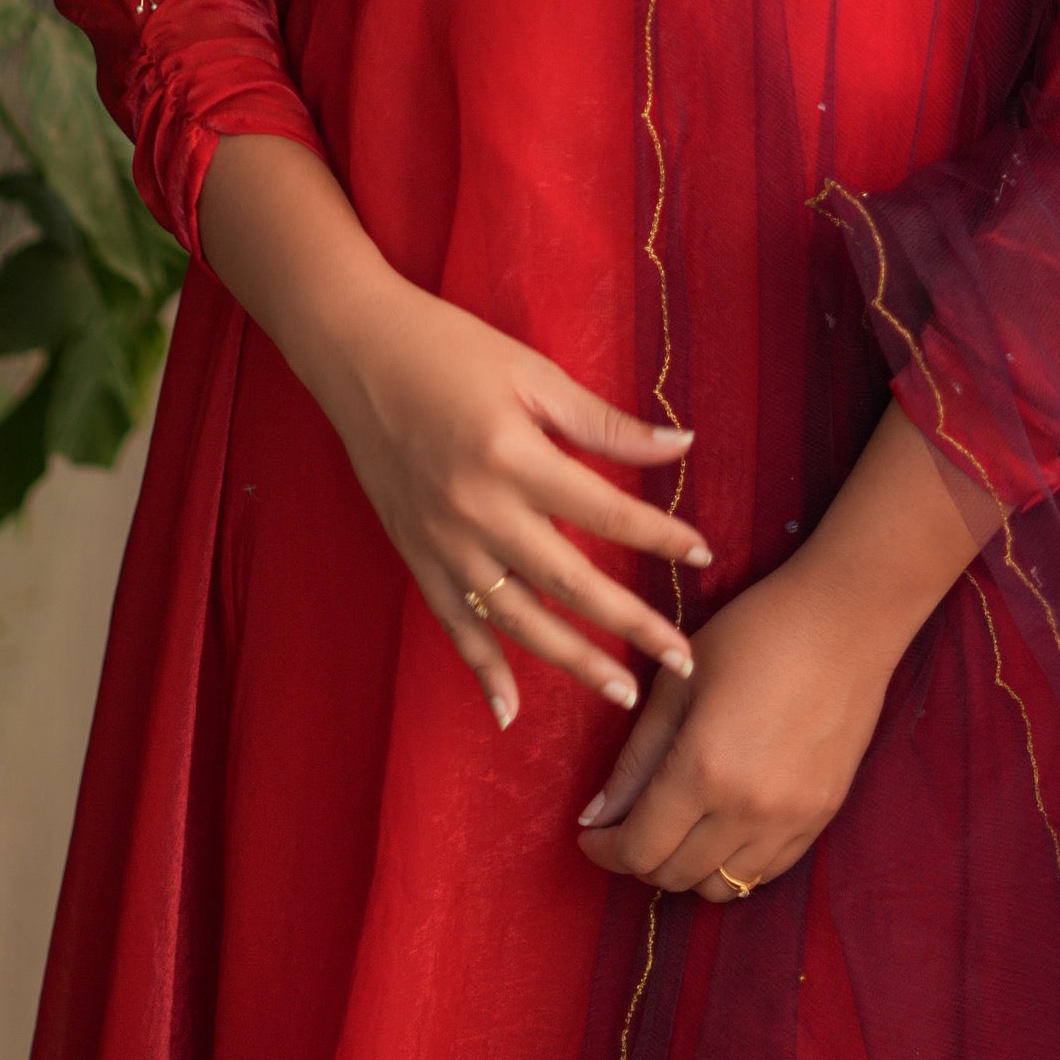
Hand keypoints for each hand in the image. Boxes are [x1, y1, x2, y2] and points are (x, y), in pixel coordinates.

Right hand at [324, 275, 712, 729]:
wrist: (356, 350)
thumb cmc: (450, 350)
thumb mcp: (534, 374)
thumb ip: (604, 423)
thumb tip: (682, 446)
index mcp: (514, 458)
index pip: (606, 511)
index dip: (660, 536)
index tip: (704, 556)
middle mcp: (478, 511)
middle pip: (570, 582)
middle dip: (631, 624)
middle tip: (683, 662)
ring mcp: (443, 541)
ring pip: (518, 618)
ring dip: (573, 660)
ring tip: (622, 692)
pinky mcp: (416, 555)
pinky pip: (453, 623)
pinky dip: (481, 668)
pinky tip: (509, 710)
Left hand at [575, 556, 901, 900]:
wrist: (846, 621)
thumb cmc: (754, 634)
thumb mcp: (677, 683)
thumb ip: (635, 759)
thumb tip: (594, 816)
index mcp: (703, 770)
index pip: (639, 850)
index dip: (605, 850)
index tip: (591, 834)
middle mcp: (748, 809)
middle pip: (674, 876)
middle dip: (639, 858)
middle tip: (628, 825)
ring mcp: (791, 819)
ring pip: (720, 887)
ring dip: (686, 868)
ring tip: (675, 828)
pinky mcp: (821, 817)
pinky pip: (765, 872)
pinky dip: (732, 863)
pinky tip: (720, 827)